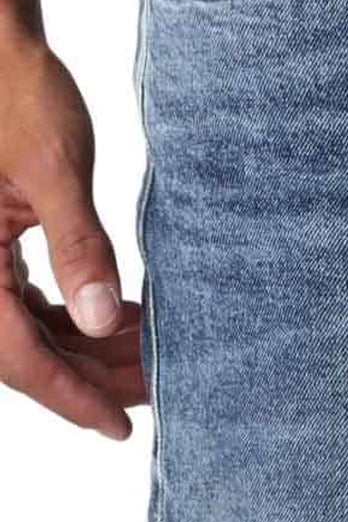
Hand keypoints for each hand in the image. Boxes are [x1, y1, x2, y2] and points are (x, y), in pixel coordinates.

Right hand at [1, 25, 144, 436]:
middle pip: (21, 351)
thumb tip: (100, 321)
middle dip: (89, 377)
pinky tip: (117, 320)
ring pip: (25, 329)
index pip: (17, 355)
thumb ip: (77, 246)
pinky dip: (70, 317)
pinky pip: (23, 301)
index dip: (71, 396)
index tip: (118, 427)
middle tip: (155, 391)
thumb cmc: (19, 94)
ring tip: (148, 360)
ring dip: (84, 350)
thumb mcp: (55, 169)